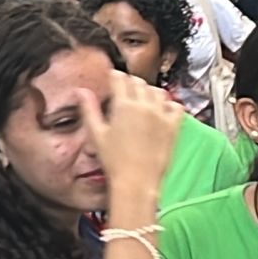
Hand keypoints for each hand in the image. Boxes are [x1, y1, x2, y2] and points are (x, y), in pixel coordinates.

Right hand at [79, 71, 182, 196]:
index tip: (112, 79)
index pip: (120, 78)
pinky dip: (169, 104)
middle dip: (130, 83)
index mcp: (123, 105)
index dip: (114, 76)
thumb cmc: (114, 160)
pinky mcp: (173, 127)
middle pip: (138, 82)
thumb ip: (89, 108)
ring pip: (157, 91)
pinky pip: (176, 106)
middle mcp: (144, 106)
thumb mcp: (96, 133)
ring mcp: (161, 116)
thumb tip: (81, 90)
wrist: (137, 181)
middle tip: (125, 92)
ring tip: (142, 101)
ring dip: (149, 92)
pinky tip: (161, 111)